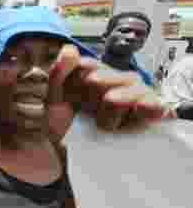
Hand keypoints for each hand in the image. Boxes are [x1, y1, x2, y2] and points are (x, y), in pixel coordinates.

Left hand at [46, 45, 169, 139]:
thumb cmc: (68, 128)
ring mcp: (138, 94)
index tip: (72, 100)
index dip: (73, 84)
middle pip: (99, 80)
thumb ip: (59, 74)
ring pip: (119, 95)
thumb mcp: (55, 101)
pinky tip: (135, 114)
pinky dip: (142, 110)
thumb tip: (70, 49)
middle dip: (88, 101)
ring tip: (106, 126)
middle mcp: (120, 79)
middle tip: (90, 115)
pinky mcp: (153, 111)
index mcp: (97, 73)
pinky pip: (150, 104)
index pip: (86, 65)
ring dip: (107, 116)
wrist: (76, 157)